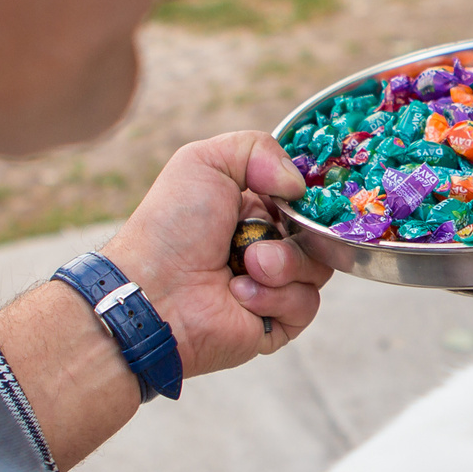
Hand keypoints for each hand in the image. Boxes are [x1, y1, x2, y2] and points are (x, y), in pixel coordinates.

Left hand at [103, 130, 329, 377]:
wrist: (154, 292)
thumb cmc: (172, 225)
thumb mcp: (204, 161)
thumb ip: (257, 148)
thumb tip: (299, 186)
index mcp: (253, 209)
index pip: (304, 200)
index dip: (308, 198)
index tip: (300, 196)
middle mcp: (266, 245)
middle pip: (318, 234)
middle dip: (296, 233)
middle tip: (262, 237)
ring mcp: (273, 285)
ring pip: (318, 269)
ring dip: (283, 265)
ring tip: (246, 267)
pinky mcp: (276, 323)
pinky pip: (305, 304)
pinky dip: (275, 297)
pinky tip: (239, 294)